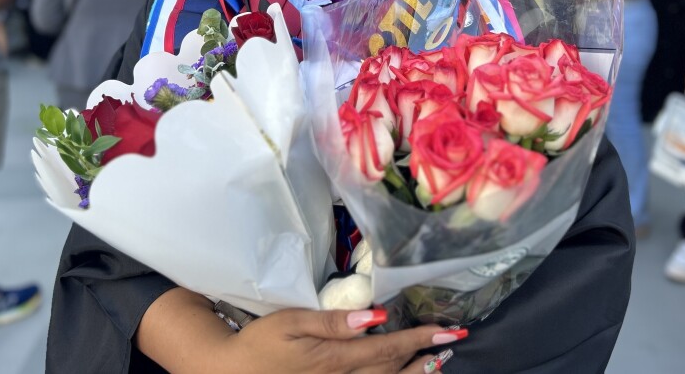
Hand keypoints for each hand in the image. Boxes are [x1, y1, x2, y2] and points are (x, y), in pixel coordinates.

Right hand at [215, 308, 463, 373]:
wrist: (232, 373)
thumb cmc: (260, 343)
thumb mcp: (291, 323)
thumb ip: (332, 321)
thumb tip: (372, 316)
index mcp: (336, 358)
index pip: (388, 347)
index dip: (420, 339)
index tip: (447, 330)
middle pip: (394, 369)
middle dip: (425, 355)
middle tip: (452, 340)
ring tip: (438, 360)